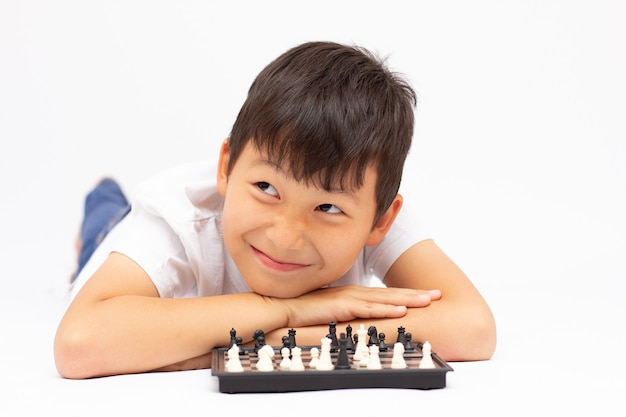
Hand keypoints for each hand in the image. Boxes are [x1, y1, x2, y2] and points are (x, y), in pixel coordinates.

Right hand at [272, 285, 440, 328]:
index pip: (384, 294)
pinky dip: (386, 310)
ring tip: (428, 300)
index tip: (424, 295)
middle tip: (437, 294)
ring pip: (384, 299)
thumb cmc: (303, 311)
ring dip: (407, 300)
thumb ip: (344, 313)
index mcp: (352, 294)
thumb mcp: (329, 311)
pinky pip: (368, 309)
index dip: (405, 294)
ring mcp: (349, 298)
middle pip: (390, 293)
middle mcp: (354, 292)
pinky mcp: (342, 307)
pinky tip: (401, 311)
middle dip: (415, 294)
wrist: (282, 308)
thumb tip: (356, 320)